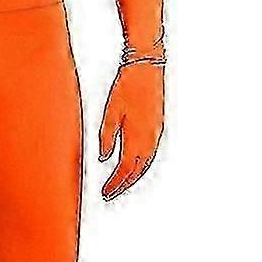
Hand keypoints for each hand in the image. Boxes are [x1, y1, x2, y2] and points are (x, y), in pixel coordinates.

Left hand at [97, 61, 163, 199]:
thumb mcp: (110, 112)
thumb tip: (103, 158)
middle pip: (137, 170)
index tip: (105, 193)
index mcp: (137, 136)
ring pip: (146, 163)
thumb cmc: (126, 86)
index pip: (125, 169)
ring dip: (133, 176)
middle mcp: (150, 138)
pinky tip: (133, 165)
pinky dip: (141, 165)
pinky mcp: (158, 126)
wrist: (147, 67)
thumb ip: (107, 137)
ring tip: (120, 184)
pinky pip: (150, 153)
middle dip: (123, 184)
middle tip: (110, 194)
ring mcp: (156, 133)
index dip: (115, 184)